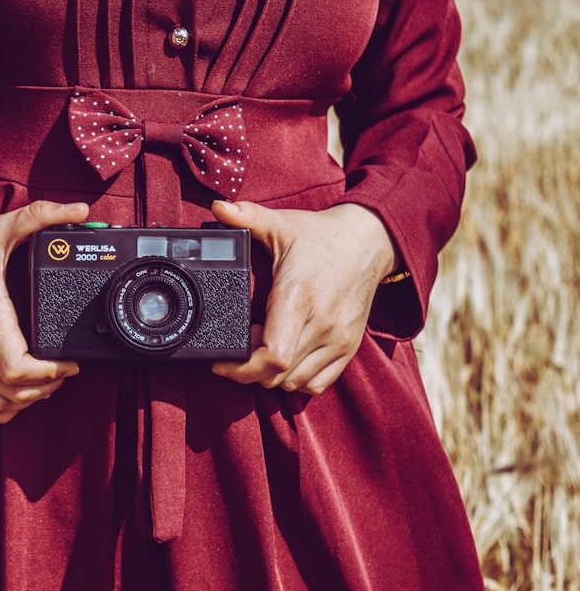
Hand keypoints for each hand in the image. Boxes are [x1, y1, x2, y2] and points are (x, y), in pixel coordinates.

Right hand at [0, 200, 89, 423]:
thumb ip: (39, 217)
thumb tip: (78, 208)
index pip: (17, 367)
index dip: (50, 374)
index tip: (68, 363)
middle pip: (11, 392)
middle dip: (45, 389)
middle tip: (62, 374)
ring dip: (23, 404)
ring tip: (42, 386)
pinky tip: (12, 400)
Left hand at [210, 200, 397, 393]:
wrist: (371, 242)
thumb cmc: (322, 237)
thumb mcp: (282, 224)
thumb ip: (247, 217)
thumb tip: (219, 207)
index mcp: (299, 299)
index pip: (272, 356)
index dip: (242, 367)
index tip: (223, 360)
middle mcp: (321, 325)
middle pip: (277, 375)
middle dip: (249, 370)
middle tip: (240, 345)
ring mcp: (338, 340)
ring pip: (295, 383)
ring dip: (271, 375)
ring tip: (262, 347)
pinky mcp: (348, 348)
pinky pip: (317, 383)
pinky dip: (296, 379)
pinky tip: (285, 356)